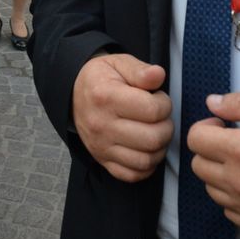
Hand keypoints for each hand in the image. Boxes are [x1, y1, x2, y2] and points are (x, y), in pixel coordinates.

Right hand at [72, 53, 172, 181]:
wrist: (73, 92)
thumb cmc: (101, 78)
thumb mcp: (119, 63)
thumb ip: (140, 70)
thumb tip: (158, 74)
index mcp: (106, 97)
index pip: (152, 110)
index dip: (165, 103)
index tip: (158, 98)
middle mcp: (101, 125)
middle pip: (153, 138)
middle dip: (166, 127)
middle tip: (160, 117)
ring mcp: (101, 146)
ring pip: (146, 160)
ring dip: (159, 147)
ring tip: (154, 132)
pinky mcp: (102, 160)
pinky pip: (133, 175)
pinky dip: (146, 167)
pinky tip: (145, 149)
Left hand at [187, 91, 239, 231]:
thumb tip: (213, 103)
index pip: (195, 139)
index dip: (206, 127)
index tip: (223, 126)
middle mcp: (239, 181)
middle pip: (199, 165)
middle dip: (211, 150)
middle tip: (233, 142)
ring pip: (211, 189)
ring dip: (220, 174)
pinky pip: (229, 211)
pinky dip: (233, 198)